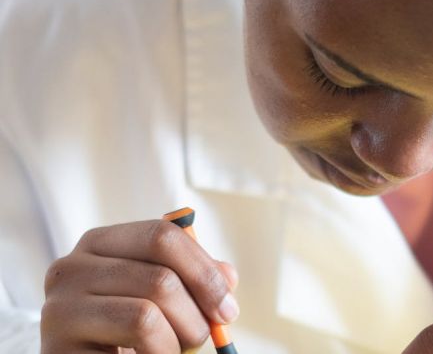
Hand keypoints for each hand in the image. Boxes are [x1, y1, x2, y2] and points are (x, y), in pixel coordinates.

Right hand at [41, 220, 238, 352]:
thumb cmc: (128, 332)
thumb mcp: (162, 297)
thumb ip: (195, 278)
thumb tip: (227, 276)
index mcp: (100, 243)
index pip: (162, 236)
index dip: (204, 272)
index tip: (227, 309)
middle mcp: (71, 267)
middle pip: (161, 278)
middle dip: (197, 316)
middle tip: (204, 338)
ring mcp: (59, 307)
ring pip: (146, 315)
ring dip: (176, 341)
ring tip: (172, 351)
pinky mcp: (59, 346)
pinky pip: (131, 347)